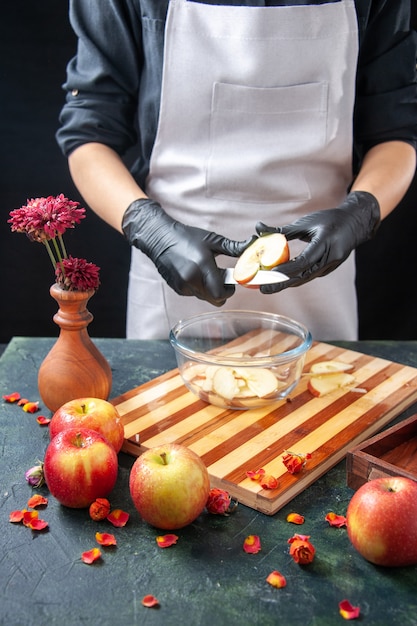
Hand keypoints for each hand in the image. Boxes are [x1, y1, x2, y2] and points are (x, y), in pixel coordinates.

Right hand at [122, 198, 254, 305]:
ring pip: (205, 298)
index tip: (231, 282)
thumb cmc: (186, 237)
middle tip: (221, 279)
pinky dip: (198, 288)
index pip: (220, 293)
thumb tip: (251, 245)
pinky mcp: (177, 288)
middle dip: (221, 293)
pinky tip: (194, 273)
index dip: (229, 291)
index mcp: (202, 265)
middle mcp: (191, 279)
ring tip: (205, 272)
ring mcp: (182, 285)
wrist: (159, 238)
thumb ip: (233, 248)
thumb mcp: (212, 240)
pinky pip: (194, 294)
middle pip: (214, 300)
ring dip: (209, 290)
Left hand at [256, 191, 379, 293]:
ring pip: (306, 278)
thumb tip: (259, 229)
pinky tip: (280, 281)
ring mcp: (331, 265)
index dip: (287, 269)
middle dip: (282, 283)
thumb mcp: (307, 222)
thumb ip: (283, 230)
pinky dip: (295, 279)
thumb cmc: (331, 220)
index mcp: (327, 242)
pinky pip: (309, 276)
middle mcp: (331, 257)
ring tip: (267, 287)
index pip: (305, 260)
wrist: (355, 224)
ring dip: (287, 284)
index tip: (271, 274)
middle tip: (263, 289)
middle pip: (304, 275)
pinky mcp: (328, 269)